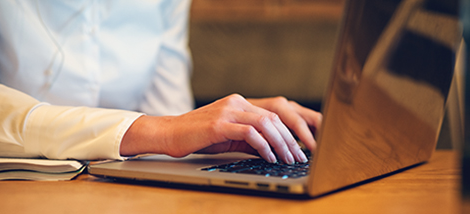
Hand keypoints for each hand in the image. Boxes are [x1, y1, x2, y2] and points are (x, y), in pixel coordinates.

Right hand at [120, 94, 320, 163]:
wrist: (169, 133)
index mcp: (239, 102)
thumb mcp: (228, 136)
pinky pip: (249, 133)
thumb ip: (250, 138)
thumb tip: (274, 150)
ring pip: (265, 123)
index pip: (274, 113)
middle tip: (299, 156)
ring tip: (288, 159)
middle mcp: (236, 102)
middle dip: (290, 138)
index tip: (300, 147)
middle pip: (274, 117)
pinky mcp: (219, 123)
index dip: (291, 130)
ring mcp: (228, 111)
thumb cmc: (197, 136)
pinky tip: (268, 157)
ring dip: (280, 143)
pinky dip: (263, 146)